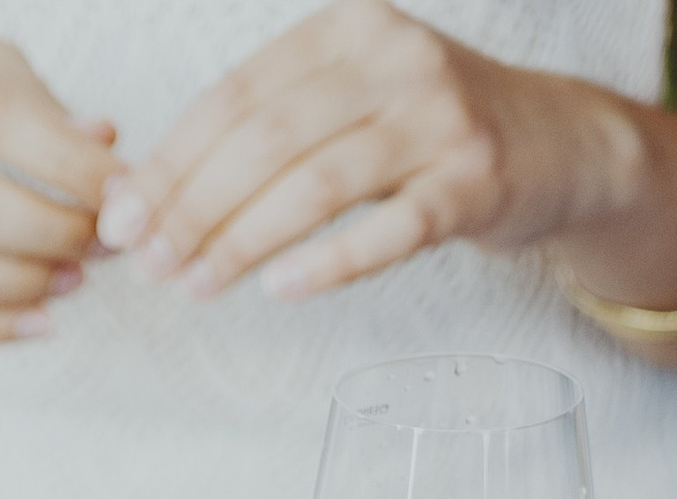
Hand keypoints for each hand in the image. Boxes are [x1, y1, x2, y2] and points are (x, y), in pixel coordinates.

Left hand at [97, 0, 619, 301]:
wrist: (556, 146)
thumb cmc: (427, 134)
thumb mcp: (347, 102)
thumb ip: (265, 136)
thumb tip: (148, 199)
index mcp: (345, 31)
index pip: (235, 97)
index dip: (169, 162)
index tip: (120, 220)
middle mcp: (392, 59)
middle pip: (267, 139)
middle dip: (194, 207)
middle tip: (149, 264)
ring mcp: (437, 120)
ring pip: (318, 183)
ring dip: (244, 240)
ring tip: (196, 286)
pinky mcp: (472, 182)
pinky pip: (388, 228)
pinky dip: (329, 262)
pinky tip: (279, 289)